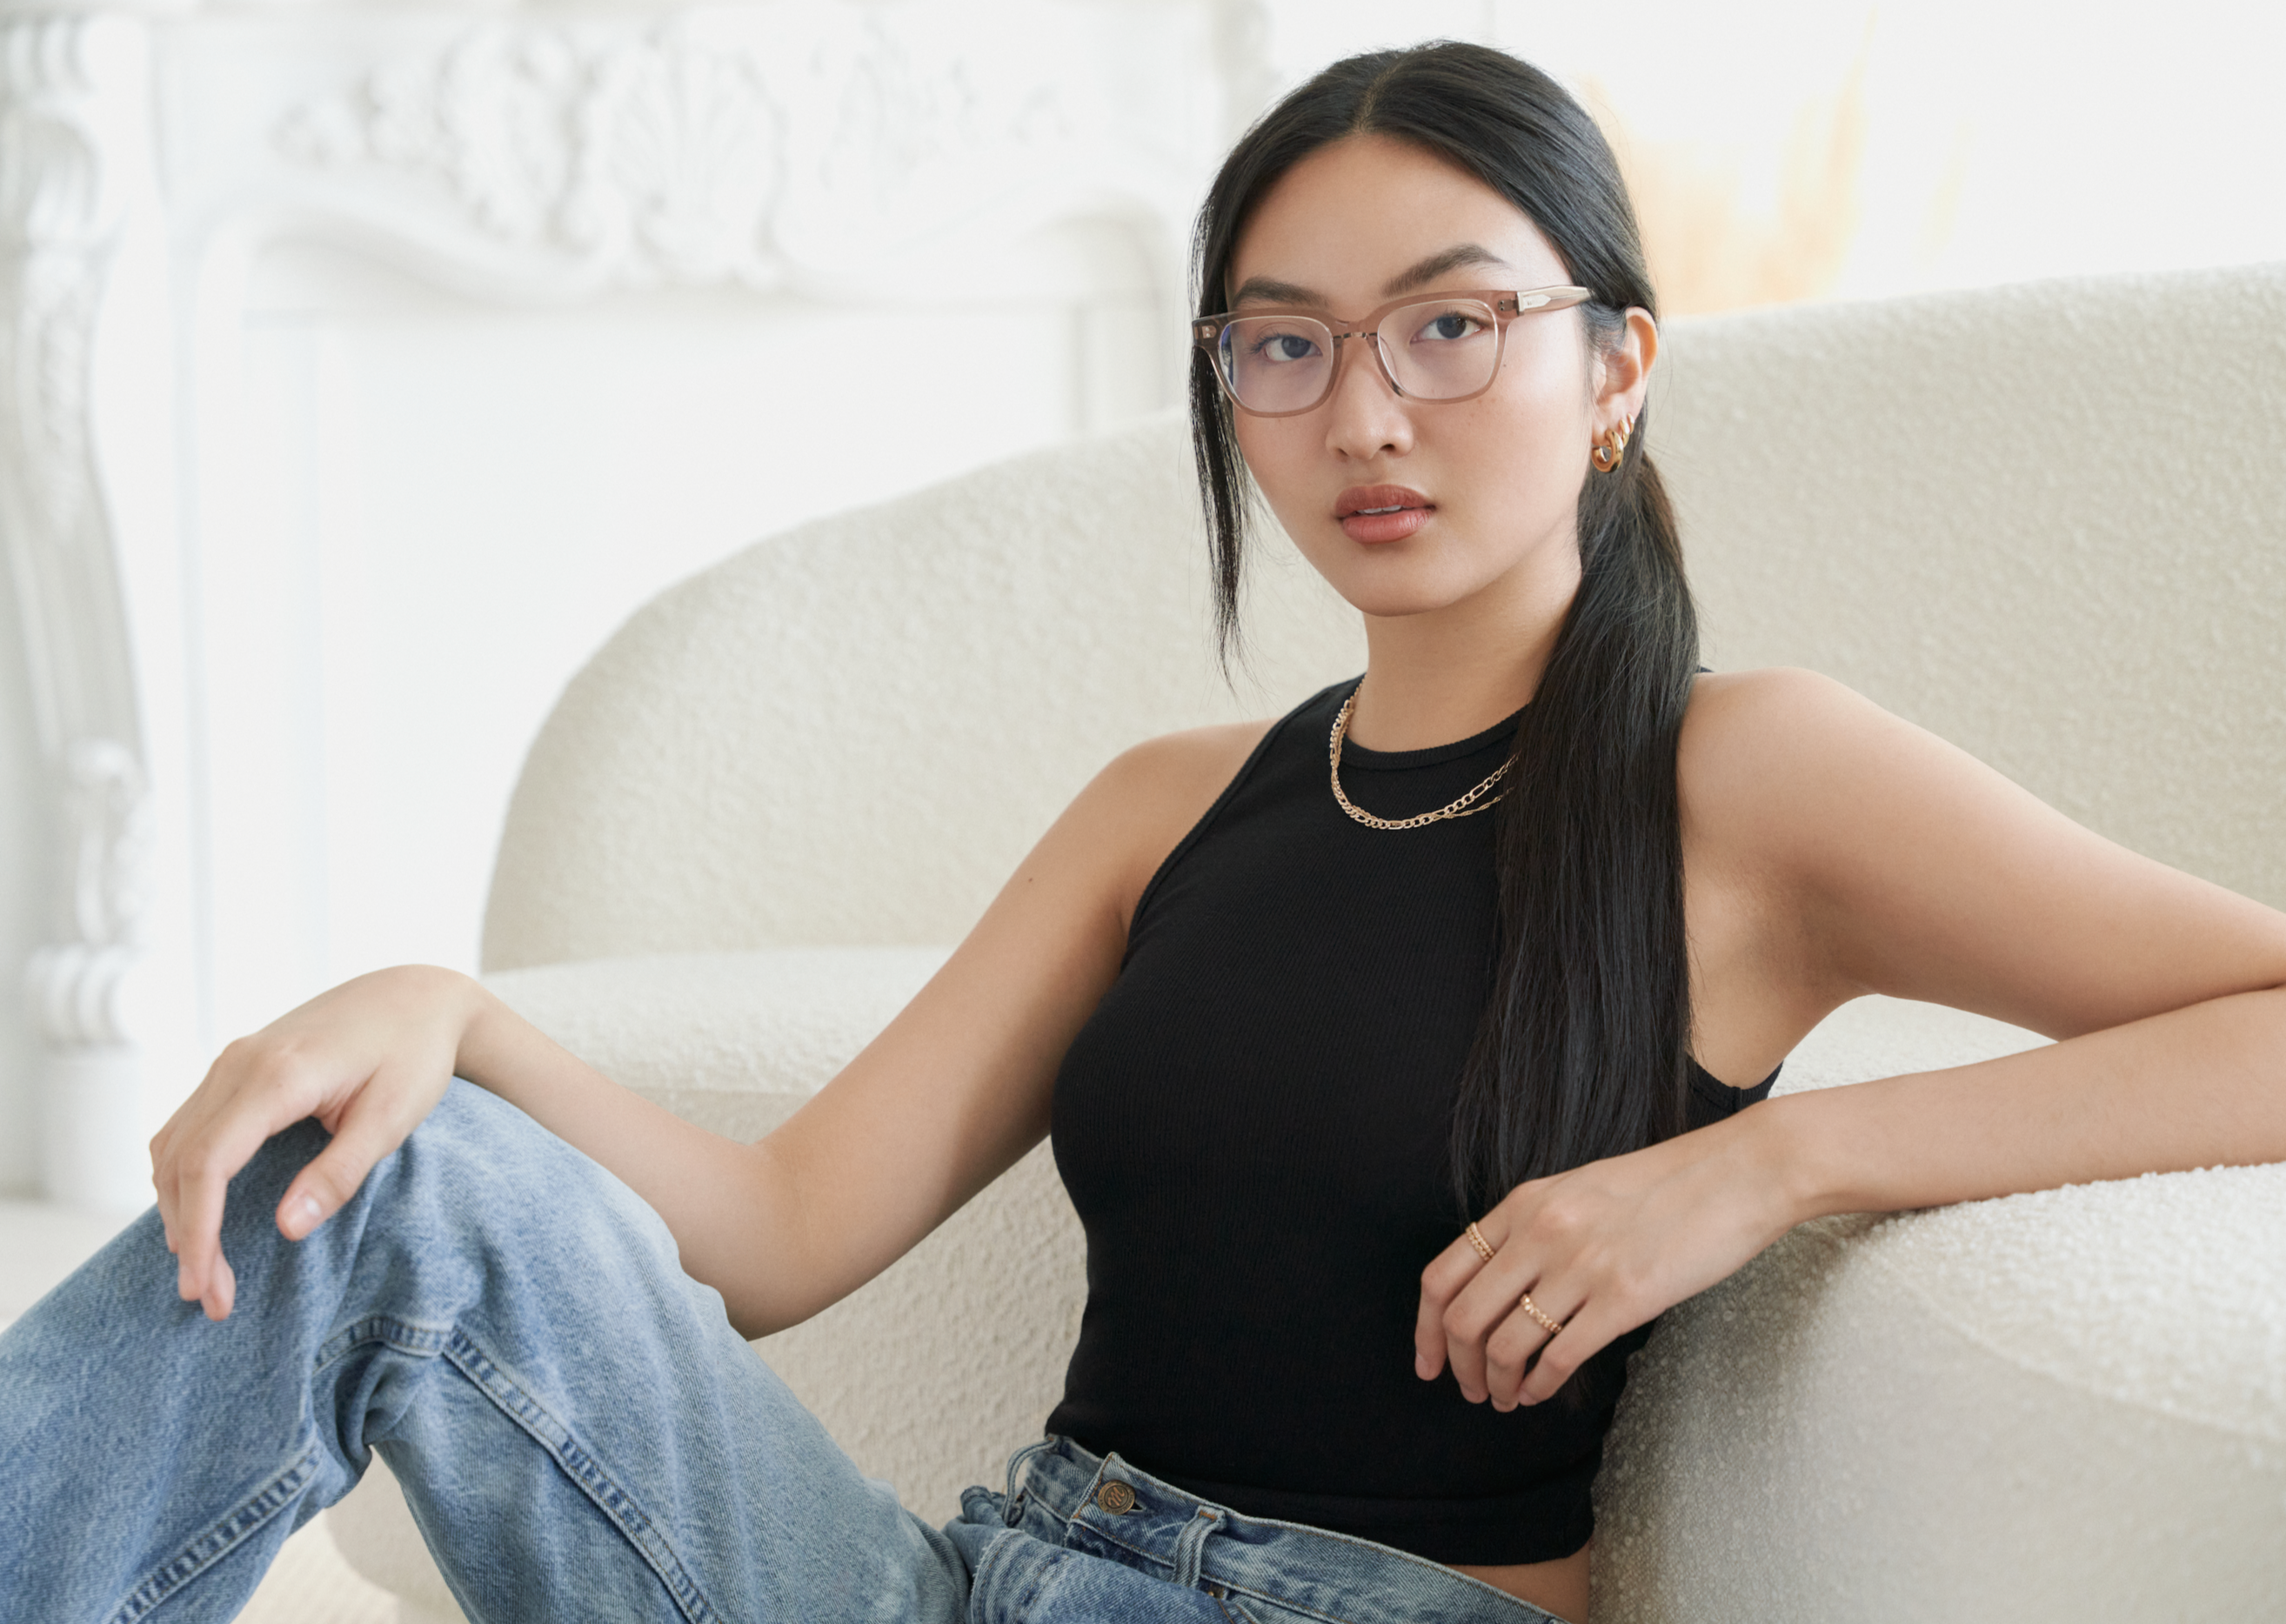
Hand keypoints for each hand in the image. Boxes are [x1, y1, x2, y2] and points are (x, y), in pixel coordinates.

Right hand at [150, 965, 478, 1321]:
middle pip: (180, 1161)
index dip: (200, 1232)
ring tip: (203, 1270)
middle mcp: (238, 1064)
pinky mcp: (236, 1067)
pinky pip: (188, 1126)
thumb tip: (286, 1229)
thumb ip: (340, 1173)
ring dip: (178, 1209)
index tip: (210, 1288)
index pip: (208, 1164)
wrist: (416, 996)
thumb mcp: (393, 1118)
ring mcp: (231, 1061)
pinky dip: (184, 1175)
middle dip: (188, 1236)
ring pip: (173, 1144)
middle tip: (211, 1300)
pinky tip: (201, 1215)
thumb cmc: (414, 1055)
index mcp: (277, 1075)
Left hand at [1414, 1111, 1799, 1407]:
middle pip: (1463, 1318)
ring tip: (1506, 1398)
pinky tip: (1540, 1394)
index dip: (1425, 1329)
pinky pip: (1558, 1357)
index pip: (1443, 1275)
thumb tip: (1500, 1285)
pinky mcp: (1623, 1299)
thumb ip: (1535, 1228)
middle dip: (1458, 1367)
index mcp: (1524, 1204)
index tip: (1428, 1362)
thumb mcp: (1580, 1190)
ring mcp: (1580, 1265)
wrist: (1739, 1173)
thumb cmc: (1666, 1185)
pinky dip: (1539, 1386)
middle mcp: (1541, 1232)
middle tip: (1471, 1391)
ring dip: (1497, 1384)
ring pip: (1505, 1344)